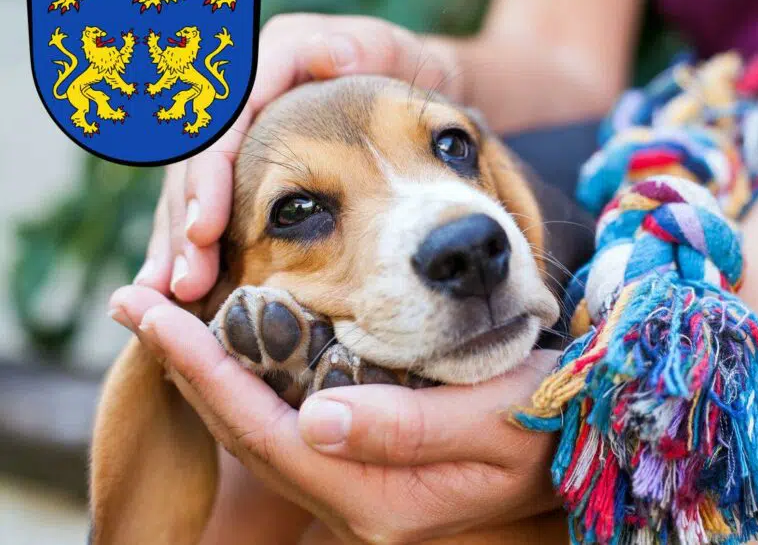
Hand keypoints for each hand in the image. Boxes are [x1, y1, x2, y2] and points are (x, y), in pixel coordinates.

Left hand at [109, 285, 561, 543]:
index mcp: (377, 501)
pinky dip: (248, 378)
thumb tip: (314, 421)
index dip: (202, 370)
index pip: (265, 431)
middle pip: (244, 432)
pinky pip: (286, 421)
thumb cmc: (548, 421)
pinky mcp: (363, 462)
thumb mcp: (492, 420)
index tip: (153, 312)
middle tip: (133, 299)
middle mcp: (352, 504)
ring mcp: (354, 487)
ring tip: (163, 316)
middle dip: (184, 364)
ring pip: (258, 427)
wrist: (580, 435)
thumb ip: (405, 427)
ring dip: (207, 370)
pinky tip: (231, 342)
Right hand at [133, 14, 463, 300]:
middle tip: (185, 280)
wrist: (412, 89)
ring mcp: (236, 128)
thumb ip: (368, 48)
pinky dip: (192, 243)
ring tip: (174, 293)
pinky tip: (176, 287)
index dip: (210, 174)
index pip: (222, 116)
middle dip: (184, 220)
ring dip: (177, 240)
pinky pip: (204, 201)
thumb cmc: (405, 71)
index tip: (208, 228)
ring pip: (188, 184)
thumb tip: (332, 56)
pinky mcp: (239, 161)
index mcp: (272, 55)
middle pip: (194, 159)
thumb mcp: (395, 52)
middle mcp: (242, 90)